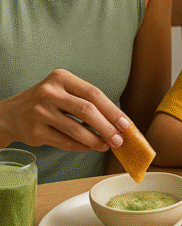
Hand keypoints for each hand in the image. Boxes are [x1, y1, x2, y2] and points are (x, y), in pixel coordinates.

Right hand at [0, 69, 128, 151]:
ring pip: (76, 129)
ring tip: (106, 145)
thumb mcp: (63, 92)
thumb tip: (118, 123)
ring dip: (95, 140)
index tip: (126, 124)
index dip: (112, 111)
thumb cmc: (46, 103)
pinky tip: (89, 147)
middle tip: (119, 140)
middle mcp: (49, 92)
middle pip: (87, 110)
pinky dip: (80, 146)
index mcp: (61, 78)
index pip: (94, 93)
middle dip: (107, 127)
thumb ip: (87, 102)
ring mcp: (40, 111)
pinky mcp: (35, 131)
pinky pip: (64, 141)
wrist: (10, 115)